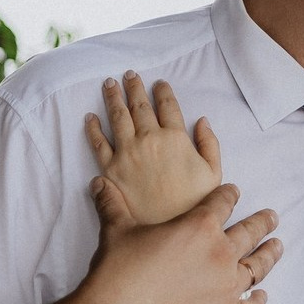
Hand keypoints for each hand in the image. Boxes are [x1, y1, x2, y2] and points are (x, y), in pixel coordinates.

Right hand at [84, 175, 281, 303]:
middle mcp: (221, 252)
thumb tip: (99, 182)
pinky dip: (259, 302)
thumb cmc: (118, 271)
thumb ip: (113, 204)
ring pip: (258, 266)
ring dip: (270, 255)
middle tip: (272, 217)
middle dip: (262, 222)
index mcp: (200, 225)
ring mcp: (226, 287)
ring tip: (278, 247)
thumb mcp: (117, 230)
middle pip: (250, 231)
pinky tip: (262, 297)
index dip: (229, 194)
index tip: (234, 192)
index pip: (223, 202)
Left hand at [85, 71, 219, 223]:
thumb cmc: (193, 203)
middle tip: (130, 74)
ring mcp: (127, 152)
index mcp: (175, 137)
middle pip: (139, 105)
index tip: (159, 83)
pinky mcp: (110, 168)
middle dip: (134, 87)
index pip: (167, 106)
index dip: (162, 91)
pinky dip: (92, 128)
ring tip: (110, 84)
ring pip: (117, 117)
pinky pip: (98, 143)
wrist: (164, 228)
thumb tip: (202, 121)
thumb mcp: (213, 172)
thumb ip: (209, 144)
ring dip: (113, 97)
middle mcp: (149, 138)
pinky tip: (90, 117)